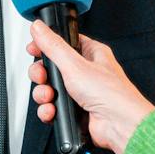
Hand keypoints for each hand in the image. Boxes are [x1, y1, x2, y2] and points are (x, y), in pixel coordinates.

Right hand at [26, 19, 154, 153]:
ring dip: (44, 94)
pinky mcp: (76, 111)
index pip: (63, 43)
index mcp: (91, 54)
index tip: (33, 49)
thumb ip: (53, 46)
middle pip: (52, 68)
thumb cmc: (111, 94)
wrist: (120, 126)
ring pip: (51, 89)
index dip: (46, 46)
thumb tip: (39, 28)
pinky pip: (54, 108)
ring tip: (49, 96)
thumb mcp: (75, 64)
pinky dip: (49, 110)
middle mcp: (86, 72)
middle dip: (42, 75)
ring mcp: (81, 93)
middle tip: (41, 77)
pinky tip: (53, 111)